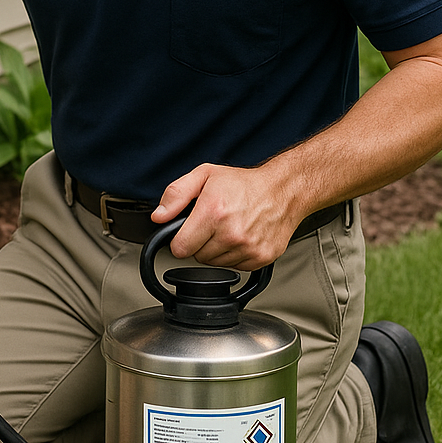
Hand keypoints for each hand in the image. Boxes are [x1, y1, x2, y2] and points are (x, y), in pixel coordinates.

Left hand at [150, 162, 298, 269]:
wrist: (282, 190)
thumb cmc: (244, 183)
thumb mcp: (204, 175)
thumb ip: (176, 195)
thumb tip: (159, 216)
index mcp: (213, 212)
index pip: (180, 248)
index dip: (180, 240)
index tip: (187, 231)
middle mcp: (231, 233)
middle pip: (197, 257)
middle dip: (200, 243)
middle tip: (212, 224)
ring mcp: (247, 248)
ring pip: (215, 264)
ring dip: (217, 250)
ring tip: (228, 228)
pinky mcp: (261, 258)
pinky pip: (235, 267)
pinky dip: (234, 255)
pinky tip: (241, 237)